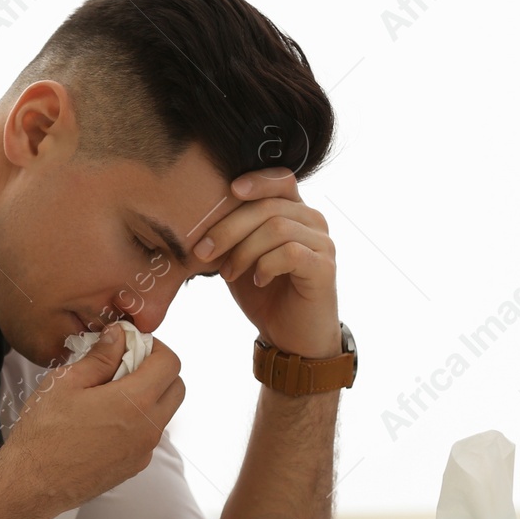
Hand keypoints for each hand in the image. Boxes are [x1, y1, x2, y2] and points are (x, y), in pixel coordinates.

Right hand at [0, 326, 184, 517]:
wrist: (32, 483)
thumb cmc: (44, 433)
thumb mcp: (66, 382)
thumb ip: (99, 356)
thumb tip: (118, 337)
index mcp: (134, 402)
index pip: (170, 363)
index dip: (155, 347)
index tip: (132, 344)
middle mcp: (147, 428)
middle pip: (176, 388)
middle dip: (158, 370)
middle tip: (125, 364)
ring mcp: (143, 451)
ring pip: (162, 413)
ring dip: (148, 396)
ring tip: (109, 393)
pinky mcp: (134, 466)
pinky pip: (147, 435)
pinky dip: (137, 420)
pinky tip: (104, 420)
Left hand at [194, 168, 340, 357]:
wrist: (291, 339)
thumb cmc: (265, 295)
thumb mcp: (240, 258)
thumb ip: (230, 234)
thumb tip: (195, 215)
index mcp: (293, 212)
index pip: (280, 179)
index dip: (256, 181)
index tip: (229, 190)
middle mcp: (313, 221)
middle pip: (268, 206)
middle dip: (229, 227)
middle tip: (204, 252)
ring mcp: (322, 243)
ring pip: (277, 228)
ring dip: (244, 250)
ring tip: (228, 272)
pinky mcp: (324, 267)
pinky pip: (291, 252)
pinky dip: (265, 265)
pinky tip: (257, 280)